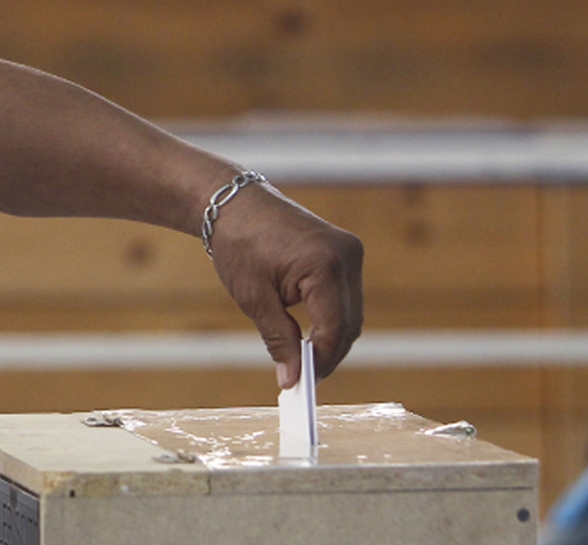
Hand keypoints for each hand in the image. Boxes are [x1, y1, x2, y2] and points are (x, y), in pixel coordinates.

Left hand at [208, 182, 363, 388]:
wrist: (235, 204)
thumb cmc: (239, 244)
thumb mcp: (254, 298)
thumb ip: (278, 339)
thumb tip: (292, 378)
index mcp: (325, 264)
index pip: (335, 328)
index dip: (320, 361)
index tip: (300, 383)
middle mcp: (347, 255)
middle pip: (350, 324)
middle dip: (328, 354)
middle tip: (301, 378)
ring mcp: (350, 251)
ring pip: (352, 313)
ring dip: (331, 338)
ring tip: (302, 360)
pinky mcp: (345, 252)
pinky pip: (346, 296)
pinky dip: (332, 319)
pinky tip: (310, 335)